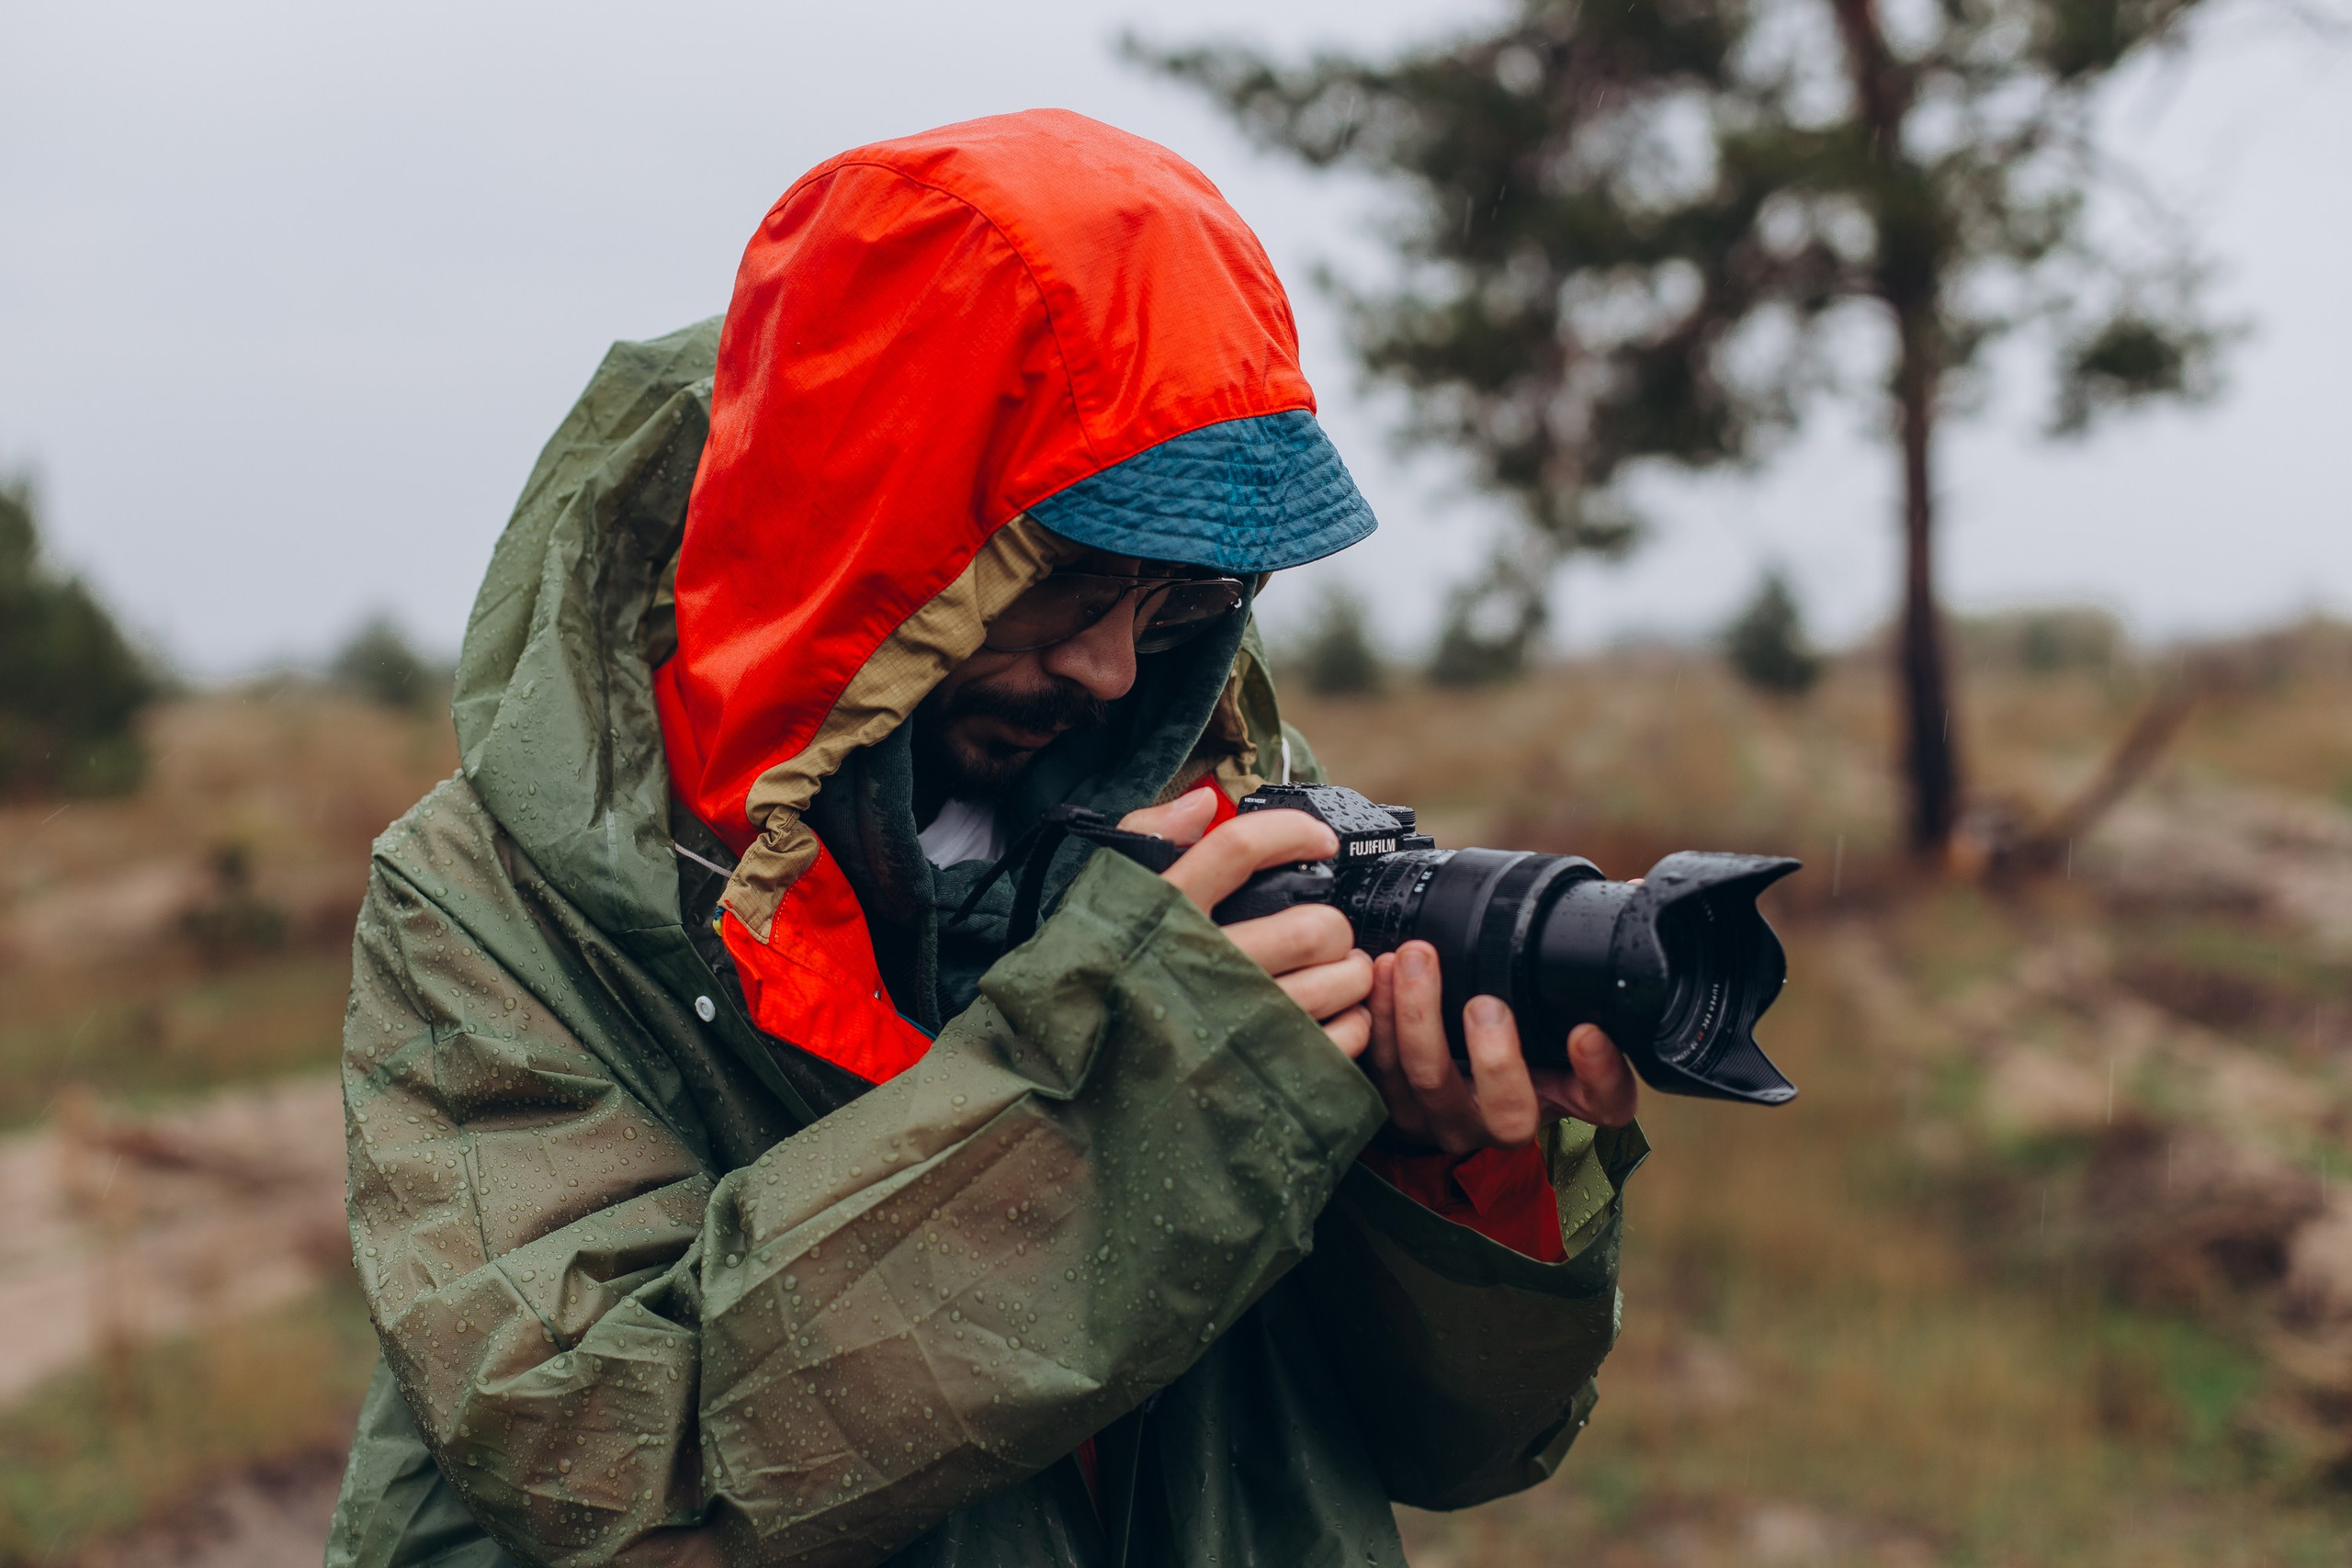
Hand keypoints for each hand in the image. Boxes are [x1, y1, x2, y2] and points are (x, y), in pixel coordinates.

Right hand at [1120, 789, 1374, 1055]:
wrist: (1086, 1082)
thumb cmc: (1103, 982)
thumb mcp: (1107, 899)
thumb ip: (1146, 837)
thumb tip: (1202, 804)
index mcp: (1165, 914)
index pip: (1238, 849)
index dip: (1291, 834)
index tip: (1322, 841)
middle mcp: (1202, 965)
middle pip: (1311, 926)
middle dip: (1334, 924)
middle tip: (1328, 930)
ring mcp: (1234, 1022)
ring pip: (1334, 981)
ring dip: (1351, 971)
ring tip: (1337, 972)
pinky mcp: (1261, 1069)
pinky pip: (1340, 1037)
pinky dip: (1353, 1022)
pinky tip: (1336, 1016)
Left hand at [1365, 940, 1637, 1150]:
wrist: (1450, 1071)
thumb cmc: (1522, 1024)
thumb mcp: (1559, 1001)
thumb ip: (1588, 958)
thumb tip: (1635, 888)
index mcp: (1571, 1095)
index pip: (1605, 1101)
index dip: (1601, 1074)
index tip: (1587, 1033)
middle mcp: (1513, 1119)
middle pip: (1509, 1113)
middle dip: (1495, 1058)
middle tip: (1484, 1002)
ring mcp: (1453, 1121)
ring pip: (1432, 1087)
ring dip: (1417, 1020)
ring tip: (1412, 960)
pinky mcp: (1401, 1109)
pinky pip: (1383, 1071)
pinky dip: (1378, 1017)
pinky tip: (1378, 971)